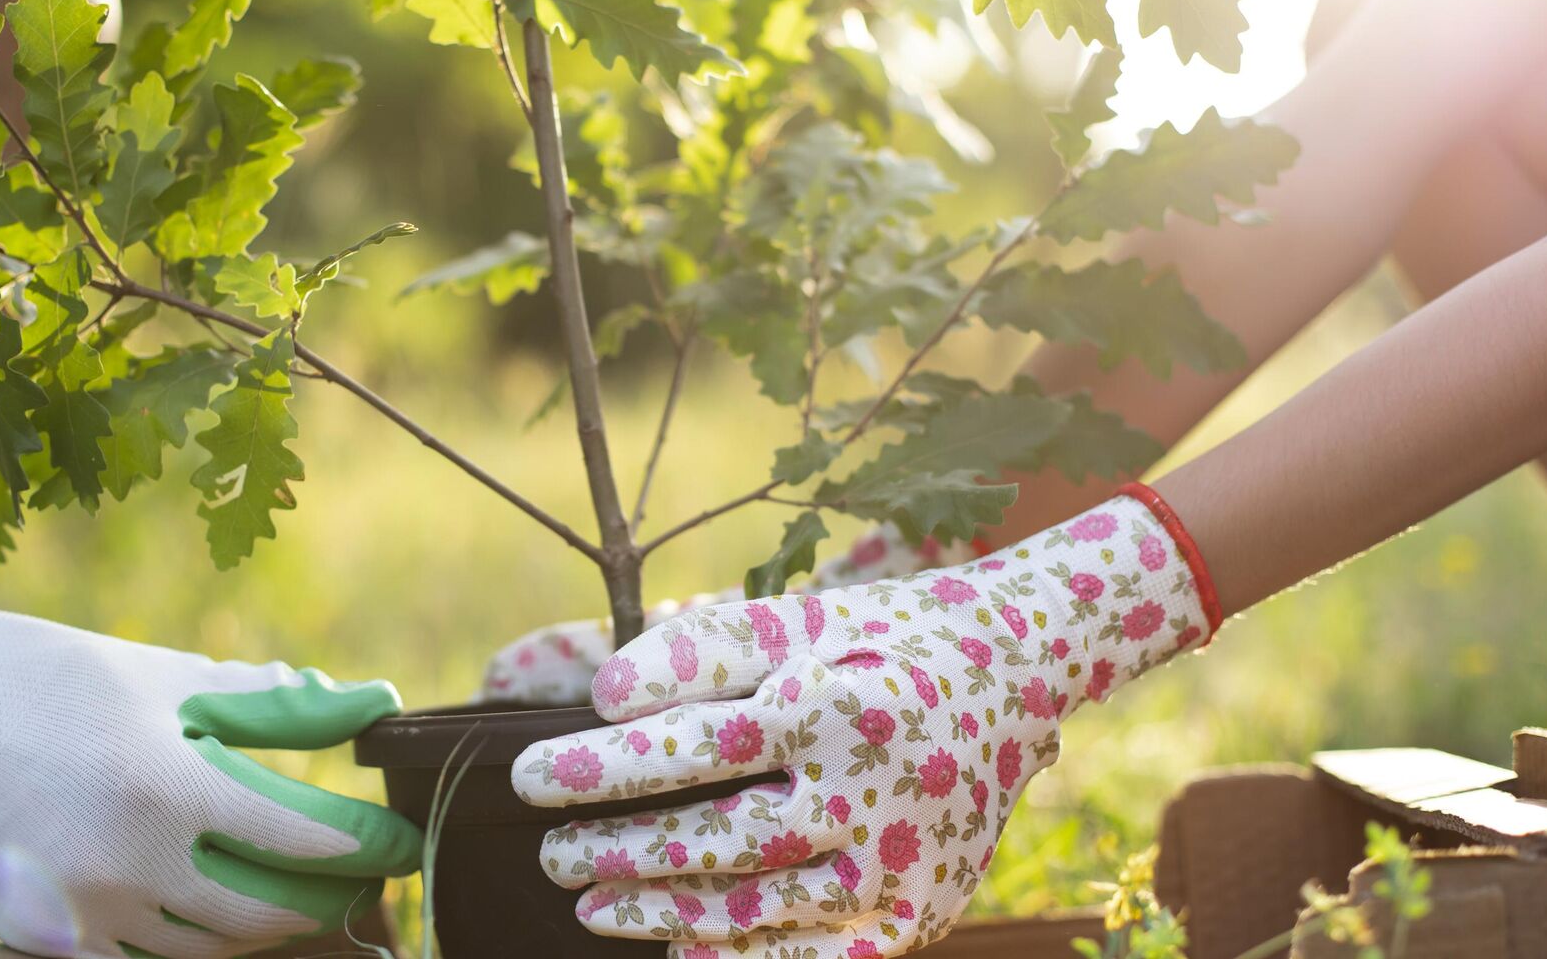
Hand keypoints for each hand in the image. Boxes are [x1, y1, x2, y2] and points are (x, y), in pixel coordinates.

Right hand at [0, 552, 421, 958]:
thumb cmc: (58, 680)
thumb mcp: (172, 679)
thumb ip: (279, 704)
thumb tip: (374, 703)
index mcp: (170, 784)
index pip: (308, 839)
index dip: (370, 846)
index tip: (403, 840)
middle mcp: (131, 861)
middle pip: (273, 910)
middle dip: (332, 895)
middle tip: (361, 875)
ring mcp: (85, 913)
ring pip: (215, 947)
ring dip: (267, 923)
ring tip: (298, 890)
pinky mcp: (48, 940)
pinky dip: (194, 942)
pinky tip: (217, 910)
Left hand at [511, 488, 1218, 957]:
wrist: (1019, 677)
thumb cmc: (879, 639)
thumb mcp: (799, 619)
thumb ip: (700, 647)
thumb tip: (602, 695)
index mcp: (837, 706)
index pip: (694, 747)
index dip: (599, 768)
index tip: (527, 778)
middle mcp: (873, 793)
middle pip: (713, 841)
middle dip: (614, 851)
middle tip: (550, 853)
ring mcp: (897, 867)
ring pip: (751, 909)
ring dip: (658, 912)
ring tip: (590, 905)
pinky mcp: (915, 916)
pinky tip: (678, 948)